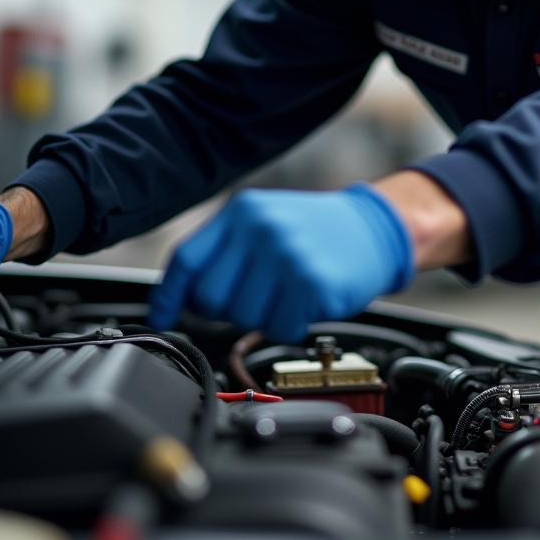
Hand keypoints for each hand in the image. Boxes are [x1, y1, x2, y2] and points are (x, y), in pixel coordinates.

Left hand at [149, 185, 413, 339]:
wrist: (377, 228)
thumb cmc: (319, 231)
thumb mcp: (268, 222)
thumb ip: (227, 251)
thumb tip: (184, 297)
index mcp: (243, 211)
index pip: (187, 259)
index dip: (169, 295)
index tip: (163, 317)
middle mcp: (260, 228)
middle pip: (210, 297)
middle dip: (228, 308)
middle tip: (259, 295)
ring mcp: (285, 254)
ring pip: (243, 317)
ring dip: (265, 316)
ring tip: (289, 291)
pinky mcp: (309, 281)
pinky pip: (279, 328)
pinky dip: (292, 324)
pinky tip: (307, 300)